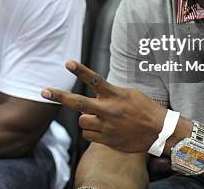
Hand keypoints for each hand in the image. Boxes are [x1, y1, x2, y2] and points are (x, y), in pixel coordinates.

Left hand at [41, 61, 166, 152]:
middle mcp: (109, 110)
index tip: (68, 63)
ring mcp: (107, 126)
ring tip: (97, 117)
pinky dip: (90, 131)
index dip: (80, 71)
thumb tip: (94, 92)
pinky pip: (88, 135)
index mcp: (115, 95)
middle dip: (59, 96)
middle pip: (78, 103)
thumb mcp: (129, 94)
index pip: (95, 80)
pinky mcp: (108, 140)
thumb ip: (110, 93)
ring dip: (85, 119)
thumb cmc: (144, 109)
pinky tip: (101, 129)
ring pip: (82, 121)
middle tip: (44, 91)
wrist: (160, 132)